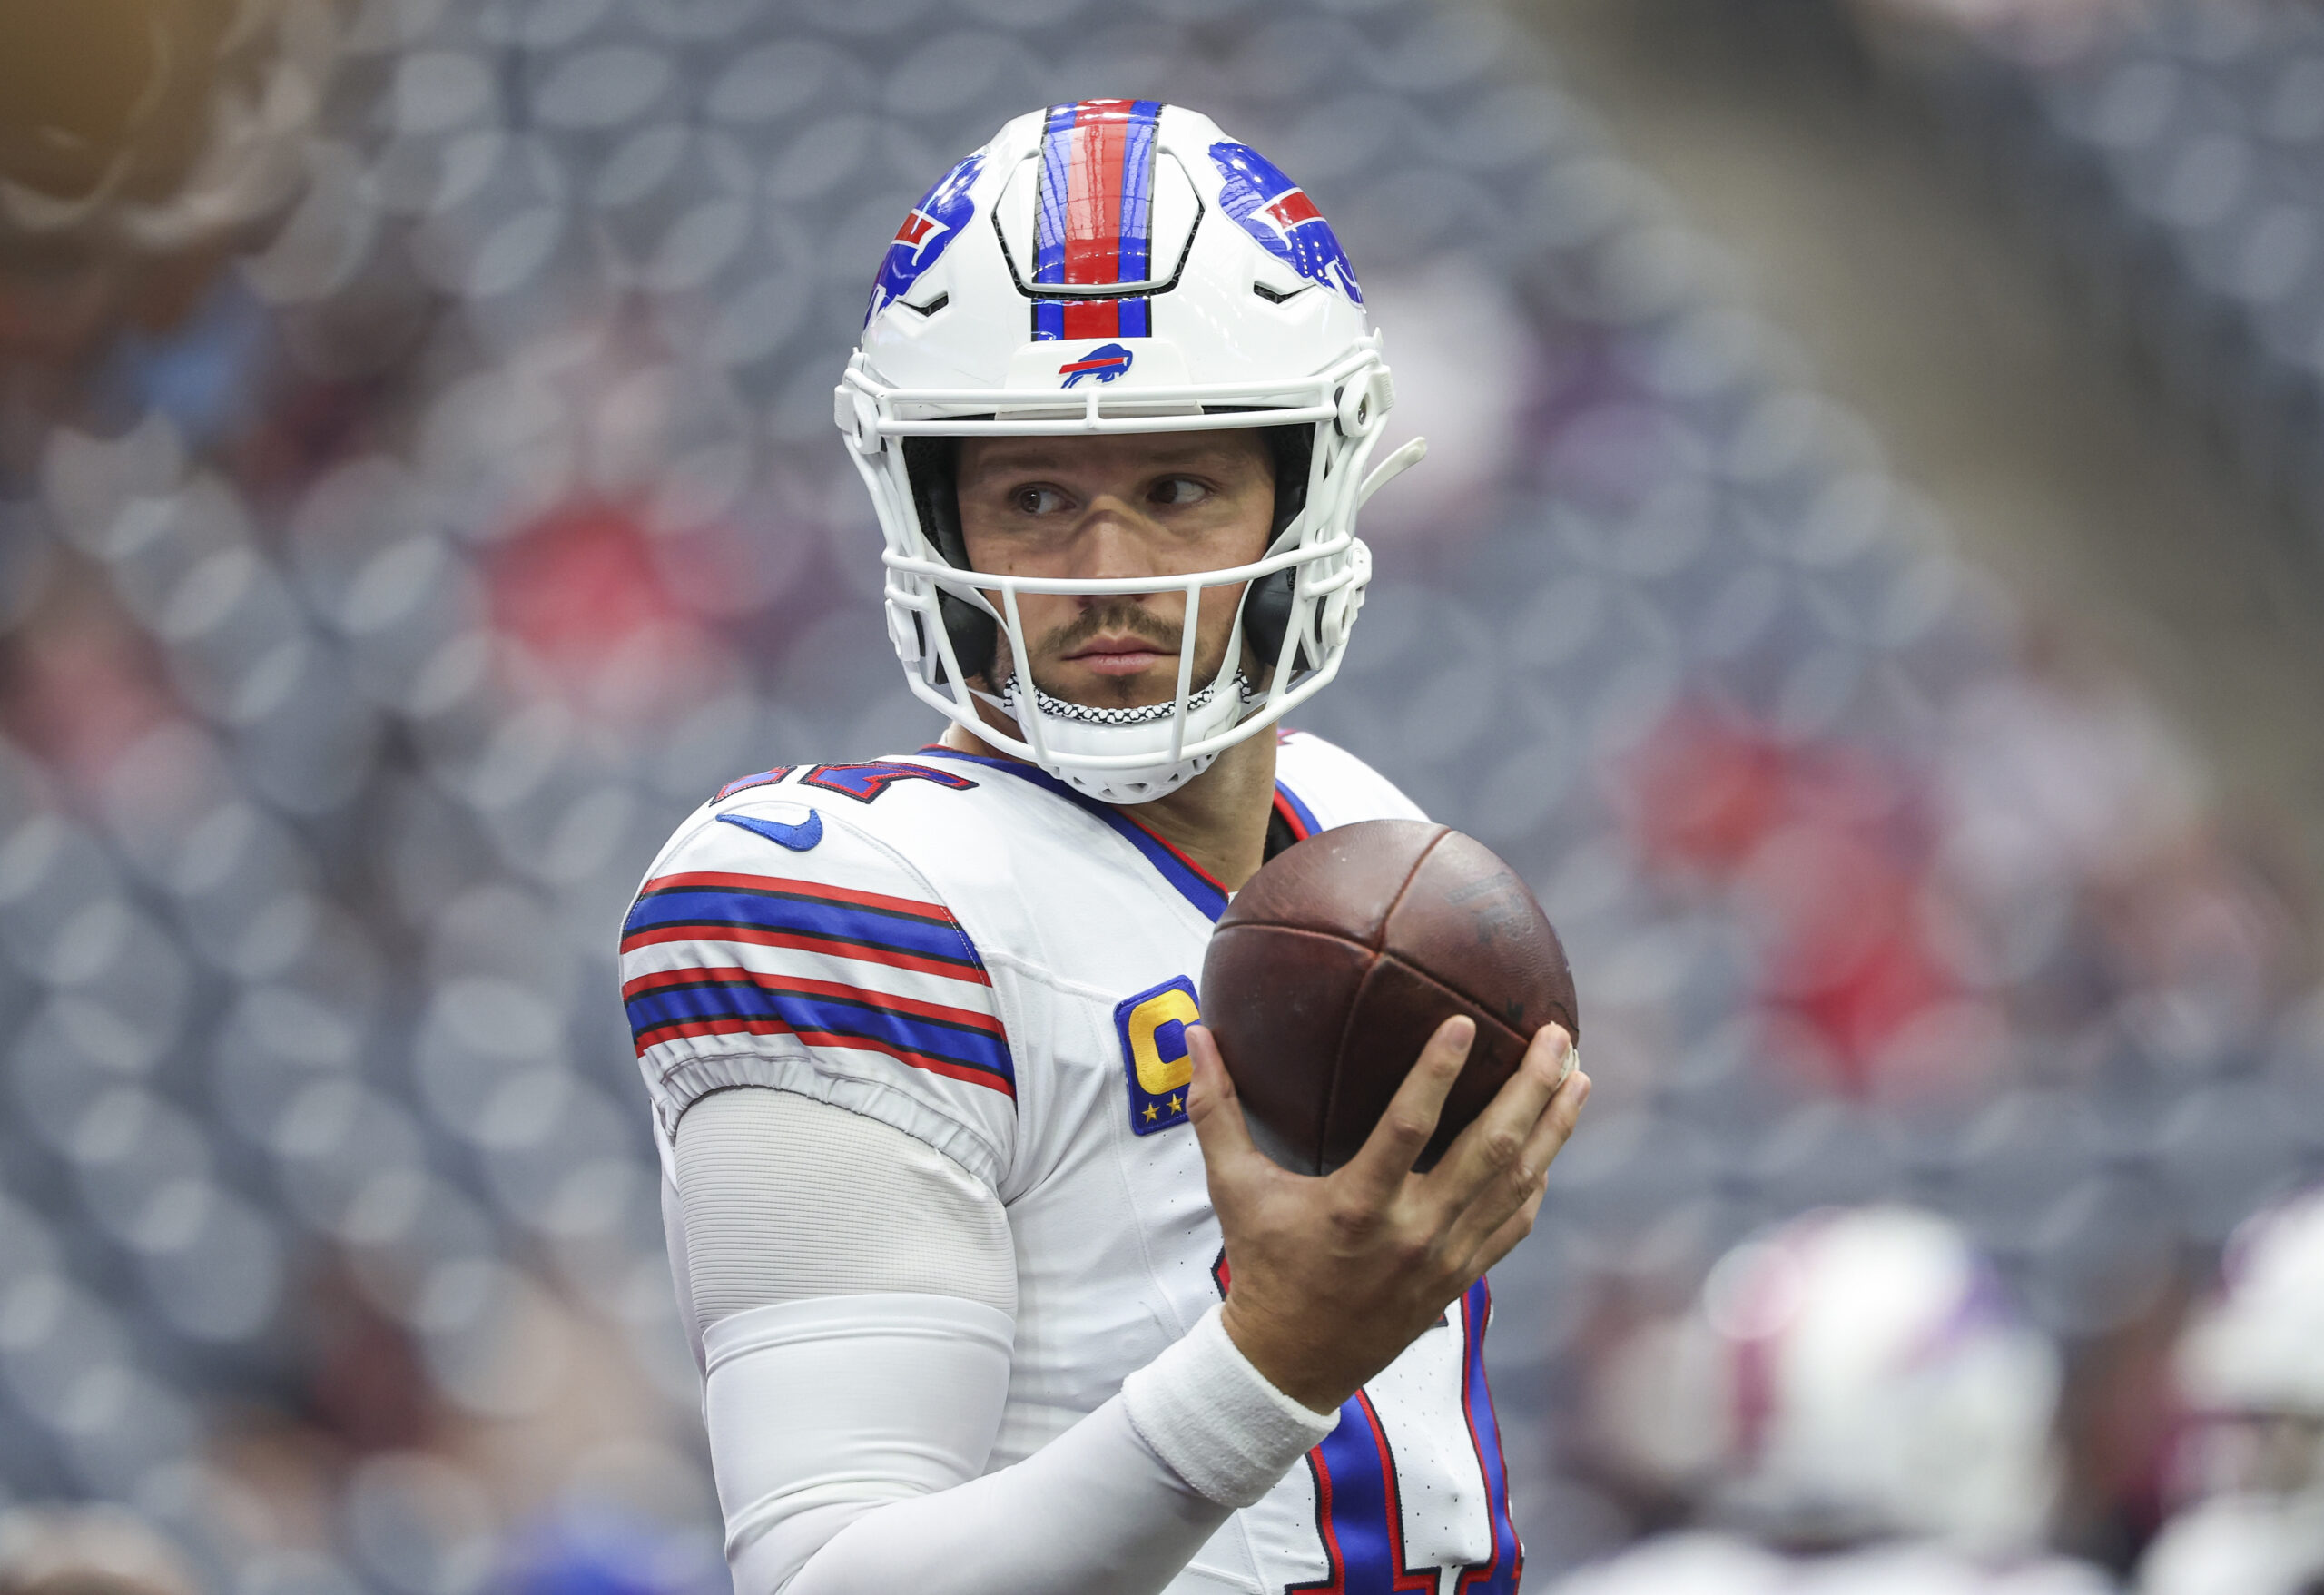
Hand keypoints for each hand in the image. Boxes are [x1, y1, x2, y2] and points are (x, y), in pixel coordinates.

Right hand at [1186, 1016, 1588, 1413]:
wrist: (1289, 1365)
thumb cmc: (1261, 1266)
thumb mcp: (1233, 1188)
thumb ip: (1215, 1109)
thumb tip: (1193, 1034)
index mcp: (1358, 1205)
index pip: (1409, 1127)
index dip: (1439, 1074)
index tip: (1467, 1023)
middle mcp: (1413, 1231)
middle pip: (1493, 1150)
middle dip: (1533, 1088)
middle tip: (1557, 1034)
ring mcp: (1446, 1257)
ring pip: (1518, 1183)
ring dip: (1554, 1126)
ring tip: (1578, 1075)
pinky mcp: (1462, 1278)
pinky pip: (1515, 1224)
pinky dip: (1538, 1181)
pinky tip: (1551, 1145)